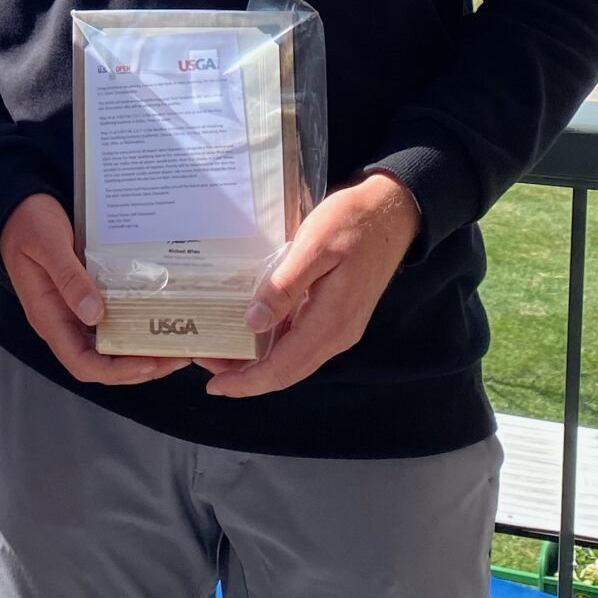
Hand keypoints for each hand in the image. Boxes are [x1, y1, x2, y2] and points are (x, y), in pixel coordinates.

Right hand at [0, 194, 189, 385]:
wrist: (17, 205)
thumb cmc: (29, 223)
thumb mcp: (48, 245)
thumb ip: (68, 278)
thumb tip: (94, 316)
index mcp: (48, 316)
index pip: (81, 363)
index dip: (115, 371)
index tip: (148, 364)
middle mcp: (62, 321)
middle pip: (101, 362)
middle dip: (138, 367)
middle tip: (176, 356)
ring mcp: (73, 311)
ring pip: (109, 346)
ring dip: (140, 351)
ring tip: (175, 344)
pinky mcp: (84, 297)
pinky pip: (111, 322)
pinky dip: (134, 326)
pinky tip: (156, 318)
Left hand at [199, 172, 420, 399]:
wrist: (392, 212)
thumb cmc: (352, 223)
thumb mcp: (314, 246)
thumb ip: (284, 286)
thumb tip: (254, 324)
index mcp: (331, 323)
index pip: (283, 369)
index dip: (247, 382)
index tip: (214, 385)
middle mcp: (337, 335)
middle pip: (286, 371)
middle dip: (245, 375)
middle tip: (205, 360)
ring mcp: (340, 328)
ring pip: (293, 359)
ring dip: (258, 361)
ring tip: (220, 348)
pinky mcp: (338, 316)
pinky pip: (301, 342)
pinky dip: (273, 345)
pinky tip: (252, 330)